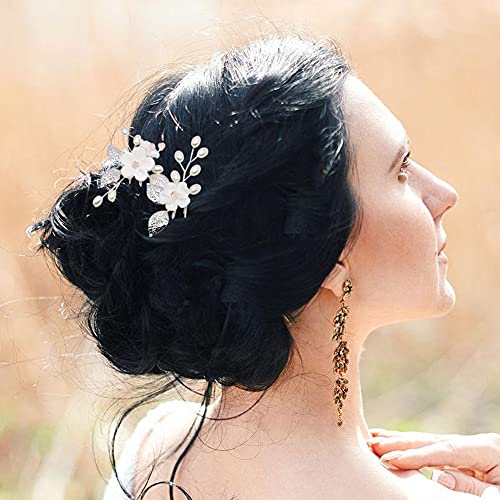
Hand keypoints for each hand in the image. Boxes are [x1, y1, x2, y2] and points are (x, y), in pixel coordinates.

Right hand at [367, 428, 499, 497]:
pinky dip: (411, 448)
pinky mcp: (462, 457)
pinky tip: (392, 443)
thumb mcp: (499, 496)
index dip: (415, 455)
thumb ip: (469, 486)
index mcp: (487, 449)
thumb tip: (437, 475)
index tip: (390, 459)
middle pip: (431, 441)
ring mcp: (467, 448)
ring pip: (428, 442)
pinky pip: (432, 450)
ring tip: (373, 439)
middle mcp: (473, 444)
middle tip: (372, 444)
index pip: (443, 451)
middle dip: (400, 443)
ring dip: (400, 442)